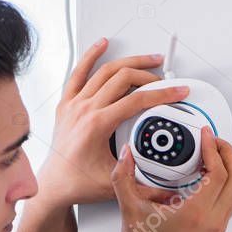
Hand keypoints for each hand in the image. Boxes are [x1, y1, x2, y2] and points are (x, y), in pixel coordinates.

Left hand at [38, 38, 190, 206]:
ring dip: (129, 61)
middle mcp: (84, 110)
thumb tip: (164, 170)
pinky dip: (91, 56)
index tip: (177, 92)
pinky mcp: (66, 104)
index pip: (138, 101)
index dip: (162, 94)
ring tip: (148, 59)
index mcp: (98, 125)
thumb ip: (140, 173)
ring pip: (105, 71)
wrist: (54, 185)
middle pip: (123, 79)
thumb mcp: (116, 181)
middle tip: (165, 79)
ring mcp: (74, 104)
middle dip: (149, 75)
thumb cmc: (78, 183)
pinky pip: (78, 73)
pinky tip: (101, 45)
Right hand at [111, 125, 231, 231]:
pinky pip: (229, 202)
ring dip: (230, 169)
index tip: (205, 136)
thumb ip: (123, 178)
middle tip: (215, 141)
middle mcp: (212, 220)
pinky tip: (207, 180)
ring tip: (214, 156)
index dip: (213, 148)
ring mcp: (216, 227)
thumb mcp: (130, 211)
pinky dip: (225, 185)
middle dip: (228, 154)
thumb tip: (126, 156)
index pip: (218, 171)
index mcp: (197, 213)